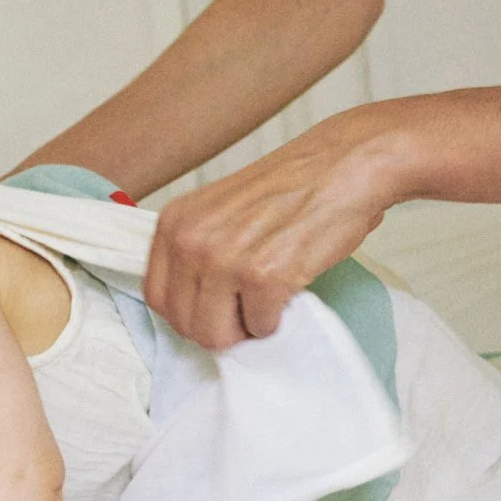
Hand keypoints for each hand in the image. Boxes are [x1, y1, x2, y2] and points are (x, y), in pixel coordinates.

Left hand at [145, 107, 405, 347]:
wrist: (343, 165)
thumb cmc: (290, 189)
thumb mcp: (218, 211)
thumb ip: (195, 250)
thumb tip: (189, 305)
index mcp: (174, 223)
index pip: (157, 298)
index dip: (187, 313)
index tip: (213, 310)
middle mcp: (192, 240)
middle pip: (185, 323)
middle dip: (218, 328)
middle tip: (246, 311)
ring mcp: (226, 259)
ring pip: (216, 334)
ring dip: (244, 328)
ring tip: (265, 301)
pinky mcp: (266, 276)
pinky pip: (260, 327)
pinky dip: (276, 320)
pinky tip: (287, 291)